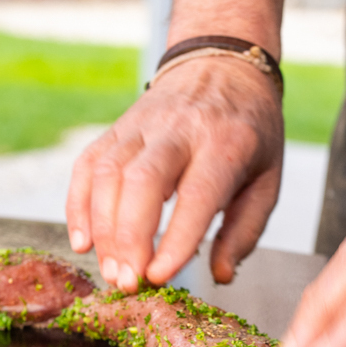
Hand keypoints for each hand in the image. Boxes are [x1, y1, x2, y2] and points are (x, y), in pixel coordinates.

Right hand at [66, 57, 283, 292]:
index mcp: (226, 142)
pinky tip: (83, 242)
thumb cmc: (249, 133)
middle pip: (142, 181)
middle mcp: (180, 129)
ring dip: (103, 229)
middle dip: (129, 237)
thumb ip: (244, 231)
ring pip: (108, 173)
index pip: (196, 193)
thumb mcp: (267, 180)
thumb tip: (220, 275)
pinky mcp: (116, 128)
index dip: (174, 238)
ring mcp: (142, 125)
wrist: (223, 64)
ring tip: (111, 271)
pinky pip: (87, 165)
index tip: (159, 276)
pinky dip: (78, 206)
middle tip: (128, 282)